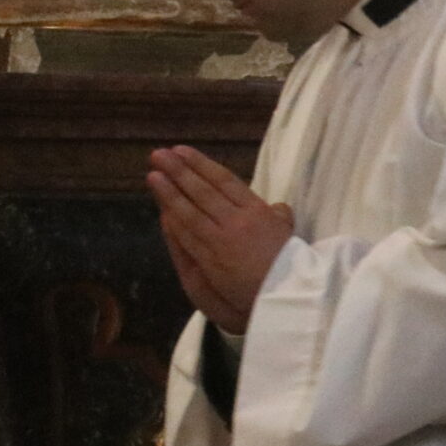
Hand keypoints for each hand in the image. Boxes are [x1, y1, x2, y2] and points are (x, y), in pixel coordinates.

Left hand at [147, 146, 294, 337]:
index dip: (201, 165)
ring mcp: (222, 239)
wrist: (289, 293)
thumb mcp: (290, 235)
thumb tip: (278, 207)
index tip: (183, 152)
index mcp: (258, 211)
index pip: (225, 181)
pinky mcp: (211, 259)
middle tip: (159, 155)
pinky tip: (163, 208)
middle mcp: (238, 220)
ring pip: (191, 211)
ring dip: (170, 192)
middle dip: (180, 171)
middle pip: (203, 191)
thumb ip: (280, 219)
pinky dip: (173, 220)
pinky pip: (188, 236)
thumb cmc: (292, 265)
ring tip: (153, 175)